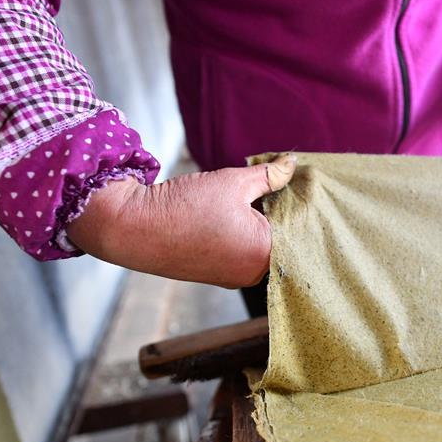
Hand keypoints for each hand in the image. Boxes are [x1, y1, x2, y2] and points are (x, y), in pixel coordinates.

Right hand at [67, 153, 296, 288]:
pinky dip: (250, 234)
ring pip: (266, 246)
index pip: (301, 229)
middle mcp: (254, 273)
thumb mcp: (233, 182)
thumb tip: (292, 164)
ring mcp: (236, 277)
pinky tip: (244, 213)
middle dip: (287, 213)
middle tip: (290, 185)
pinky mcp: (220, 275)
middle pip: (286, 240)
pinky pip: (246, 253)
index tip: (307, 185)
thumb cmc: (183, 207)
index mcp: (265, 253)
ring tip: (265, 196)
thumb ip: (269, 176)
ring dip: (268, 223)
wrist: (133, 229)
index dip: (304, 205)